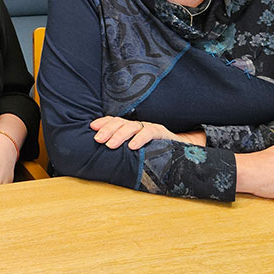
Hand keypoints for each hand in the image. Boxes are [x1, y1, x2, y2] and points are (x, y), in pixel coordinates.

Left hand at [90, 115, 205, 149]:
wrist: (182, 152)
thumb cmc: (154, 152)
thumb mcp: (136, 150)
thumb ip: (123, 148)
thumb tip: (103, 151)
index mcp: (131, 128)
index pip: (114, 121)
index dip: (103, 122)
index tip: (91, 127)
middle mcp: (139, 125)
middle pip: (120, 122)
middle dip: (107, 130)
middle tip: (98, 139)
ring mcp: (150, 127)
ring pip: (132, 126)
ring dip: (120, 135)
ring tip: (110, 145)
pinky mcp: (162, 133)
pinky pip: (150, 132)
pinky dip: (140, 139)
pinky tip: (132, 147)